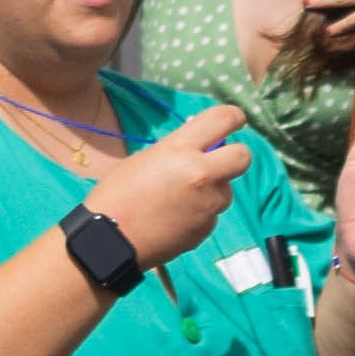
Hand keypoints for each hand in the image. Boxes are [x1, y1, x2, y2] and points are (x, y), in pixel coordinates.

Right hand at [88, 103, 254, 274]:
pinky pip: (212, 213)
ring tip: (181, 198)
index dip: (234, 116)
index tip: (235, 119)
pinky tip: (175, 217)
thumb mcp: (146, 158)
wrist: (111, 238)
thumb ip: (178, 150)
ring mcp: (207, 204)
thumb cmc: (118, 193)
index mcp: (181, 149)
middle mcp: (202, 174)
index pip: (223, 120)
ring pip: (226, 189)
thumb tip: (199, 147)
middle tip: (219, 160)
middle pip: (243, 156)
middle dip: (235, 155)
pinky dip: (200, 213)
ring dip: (213, 189)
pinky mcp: (205, 228)